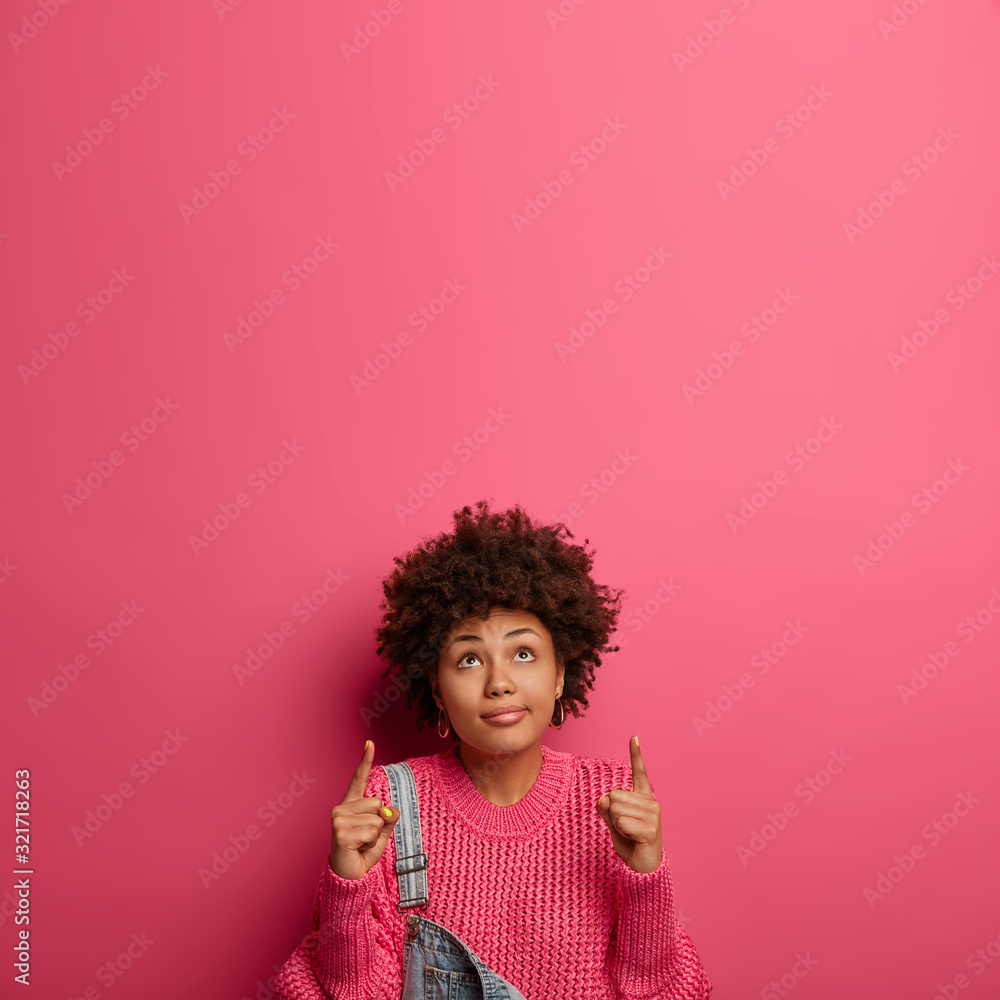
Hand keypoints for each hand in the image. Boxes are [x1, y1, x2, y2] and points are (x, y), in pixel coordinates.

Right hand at [329, 740, 398, 879]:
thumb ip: (389, 816)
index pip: (360, 779)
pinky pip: (372, 831)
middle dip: (380, 823)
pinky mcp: (340, 832)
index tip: (370, 743)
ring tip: (361, 843)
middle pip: (378, 803)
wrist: (351, 876)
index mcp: (352, 804)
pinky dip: (371, 842)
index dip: (365, 760)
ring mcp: (339, 819)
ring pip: (377, 818)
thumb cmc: (364, 851)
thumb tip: (388, 811)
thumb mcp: (382, 831)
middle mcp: (342, 808)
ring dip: (375, 835)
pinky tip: (357, 848)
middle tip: (365, 837)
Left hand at [596, 735, 662, 873]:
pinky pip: (621, 823)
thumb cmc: (628, 840)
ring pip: (616, 809)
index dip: (636, 755)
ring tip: (629, 833)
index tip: (634, 737)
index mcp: (643, 797)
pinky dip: (621, 832)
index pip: (639, 772)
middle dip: (611, 812)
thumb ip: (606, 808)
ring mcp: (653, 816)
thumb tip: (603, 798)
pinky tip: (632, 838)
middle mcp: (651, 802)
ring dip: (616, 823)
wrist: (641, 866)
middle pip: (614, 795)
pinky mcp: (651, 829)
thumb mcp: (613, 821)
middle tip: (624, 826)